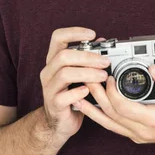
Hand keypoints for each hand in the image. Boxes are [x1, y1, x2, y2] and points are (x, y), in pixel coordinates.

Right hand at [39, 27, 108, 142]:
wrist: (59, 122)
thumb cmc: (71, 94)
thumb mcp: (78, 73)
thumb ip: (87, 58)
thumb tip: (102, 42)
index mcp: (54, 60)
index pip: (58, 37)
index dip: (74, 32)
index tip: (92, 34)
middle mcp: (48, 71)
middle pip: (64, 55)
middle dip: (87, 57)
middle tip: (105, 62)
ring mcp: (49, 88)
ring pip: (65, 73)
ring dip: (87, 73)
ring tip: (103, 76)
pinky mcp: (54, 104)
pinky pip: (65, 96)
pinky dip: (79, 92)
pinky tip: (88, 92)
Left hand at [74, 64, 154, 144]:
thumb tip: (152, 68)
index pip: (124, 108)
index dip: (112, 92)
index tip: (108, 76)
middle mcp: (143, 132)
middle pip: (111, 114)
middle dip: (97, 95)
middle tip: (86, 77)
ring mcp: (137, 135)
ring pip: (108, 123)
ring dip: (92, 108)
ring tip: (77, 94)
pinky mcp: (135, 134)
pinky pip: (113, 125)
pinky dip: (99, 115)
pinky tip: (88, 106)